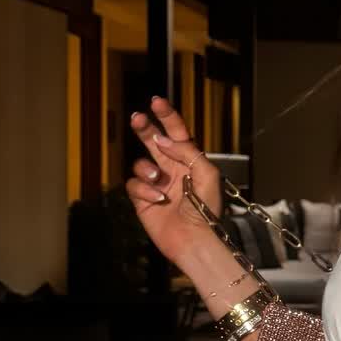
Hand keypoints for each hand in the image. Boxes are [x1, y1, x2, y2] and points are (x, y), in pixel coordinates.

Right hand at [124, 96, 223, 270]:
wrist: (194, 239)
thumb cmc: (206, 209)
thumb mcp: (207, 173)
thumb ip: (186, 151)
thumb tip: (161, 139)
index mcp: (190, 162)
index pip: (177, 134)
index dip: (167, 117)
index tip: (156, 101)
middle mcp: (171, 170)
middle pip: (153, 142)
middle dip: (145, 128)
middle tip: (138, 118)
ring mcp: (156, 184)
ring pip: (141, 164)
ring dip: (148, 169)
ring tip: (158, 180)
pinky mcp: (143, 200)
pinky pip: (134, 185)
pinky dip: (144, 190)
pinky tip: (158, 199)